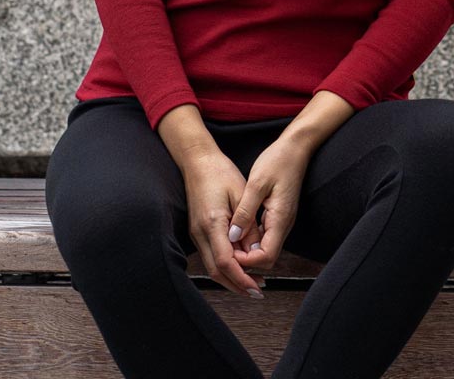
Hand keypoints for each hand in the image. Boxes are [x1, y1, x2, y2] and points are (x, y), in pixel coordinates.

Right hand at [180, 151, 267, 299]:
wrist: (198, 162)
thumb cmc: (221, 173)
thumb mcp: (242, 193)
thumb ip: (248, 224)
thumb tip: (256, 250)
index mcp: (212, 223)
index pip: (225, 261)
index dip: (241, 277)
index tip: (256, 285)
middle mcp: (200, 233)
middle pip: (216, 271)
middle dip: (237, 285)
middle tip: (257, 291)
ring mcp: (196, 234)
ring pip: (212, 267)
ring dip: (231, 278)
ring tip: (252, 284)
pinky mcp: (197, 232)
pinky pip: (210, 256)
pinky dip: (225, 267)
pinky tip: (239, 266)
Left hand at [226, 136, 312, 284]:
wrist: (296, 147)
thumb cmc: (278, 160)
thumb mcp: (257, 182)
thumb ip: (245, 211)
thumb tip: (233, 236)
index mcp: (280, 219)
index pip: (266, 257)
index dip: (246, 260)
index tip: (228, 251)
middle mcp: (284, 224)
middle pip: (265, 258)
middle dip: (245, 260)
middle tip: (224, 250)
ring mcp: (282, 221)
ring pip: (264, 248)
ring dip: (247, 250)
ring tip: (227, 243)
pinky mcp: (278, 215)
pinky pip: (264, 236)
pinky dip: (251, 239)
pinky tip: (238, 230)